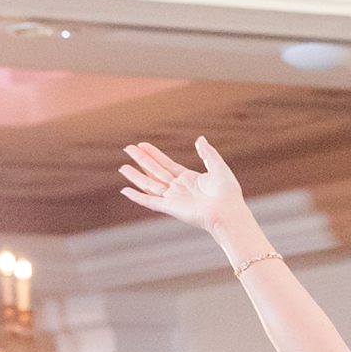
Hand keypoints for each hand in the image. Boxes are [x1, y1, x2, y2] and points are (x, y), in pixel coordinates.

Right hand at [118, 136, 252, 253]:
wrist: (228, 213)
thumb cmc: (227, 193)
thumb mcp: (218, 167)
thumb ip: (208, 153)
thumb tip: (200, 139)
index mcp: (188, 179)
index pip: (166, 164)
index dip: (153, 154)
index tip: (142, 144)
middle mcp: (178, 188)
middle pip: (154, 171)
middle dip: (141, 160)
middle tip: (128, 148)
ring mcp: (173, 198)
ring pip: (149, 184)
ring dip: (135, 176)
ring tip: (122, 167)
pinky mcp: (170, 208)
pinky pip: (150, 201)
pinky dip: (137, 197)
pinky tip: (125, 191)